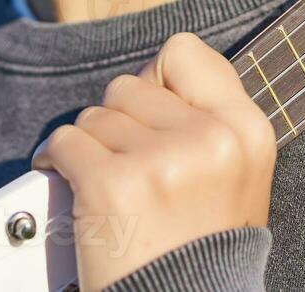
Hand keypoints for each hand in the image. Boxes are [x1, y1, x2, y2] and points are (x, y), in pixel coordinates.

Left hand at [31, 31, 276, 291]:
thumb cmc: (202, 251)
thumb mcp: (235, 177)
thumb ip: (205, 121)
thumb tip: (153, 77)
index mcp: (246, 130)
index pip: (184, 53)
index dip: (158, 81)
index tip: (153, 114)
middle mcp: (209, 139)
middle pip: (129, 86)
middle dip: (120, 124)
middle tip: (132, 169)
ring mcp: (159, 161)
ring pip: (94, 116)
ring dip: (92, 149)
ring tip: (112, 189)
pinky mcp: (111, 185)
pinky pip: (64, 142)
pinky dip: (57, 163)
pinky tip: (74, 188)